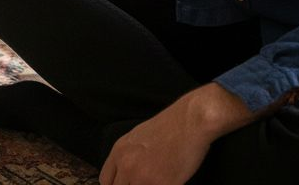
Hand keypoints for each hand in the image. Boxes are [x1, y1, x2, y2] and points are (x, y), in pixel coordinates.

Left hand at [99, 84, 253, 184]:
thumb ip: (128, 155)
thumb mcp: (138, 136)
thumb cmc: (170, 125)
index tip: (127, 184)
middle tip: (146, 181)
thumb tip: (125, 171)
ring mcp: (143, 177)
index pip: (106, 181)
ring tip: (159, 179)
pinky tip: (170, 181)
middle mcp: (127, 165)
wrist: (192, 120)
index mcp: (119, 152)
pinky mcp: (163, 184)